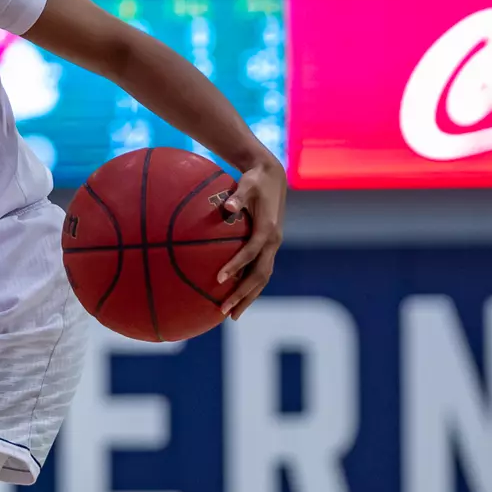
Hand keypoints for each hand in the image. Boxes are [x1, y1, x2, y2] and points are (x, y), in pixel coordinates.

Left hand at [216, 156, 286, 319]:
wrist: (272, 176)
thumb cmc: (255, 179)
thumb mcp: (247, 183)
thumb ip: (237, 196)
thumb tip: (225, 204)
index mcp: (268, 230)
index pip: (251, 254)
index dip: (236, 267)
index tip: (218, 279)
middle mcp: (273, 242)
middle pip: (260, 276)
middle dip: (243, 295)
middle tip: (224, 311)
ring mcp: (273, 246)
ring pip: (262, 278)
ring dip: (248, 297)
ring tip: (231, 315)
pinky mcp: (269, 247)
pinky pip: (260, 271)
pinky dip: (250, 287)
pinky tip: (235, 297)